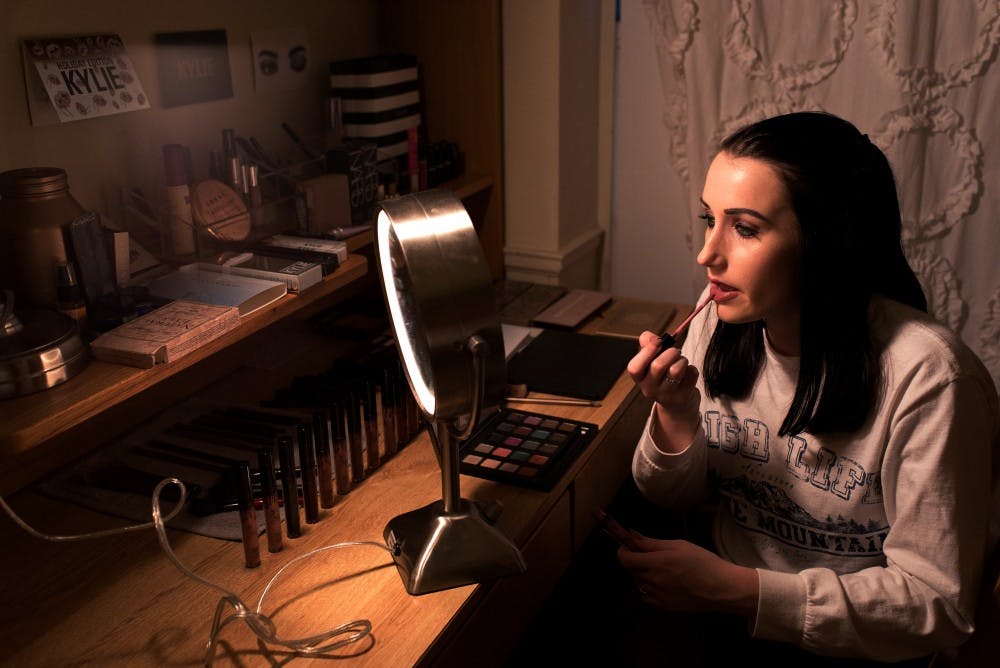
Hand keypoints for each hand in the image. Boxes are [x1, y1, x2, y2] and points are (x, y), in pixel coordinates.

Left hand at [617, 530, 758, 616]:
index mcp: (657, 563)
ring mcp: (657, 596)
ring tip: (660, 568)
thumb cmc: (704, 562)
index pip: (625, 558)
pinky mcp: (664, 606)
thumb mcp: (678, 545)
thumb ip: (651, 542)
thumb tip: (632, 536)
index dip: (623, 550)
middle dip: (633, 560)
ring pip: (638, 582)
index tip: (628, 545)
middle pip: (630, 570)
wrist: (722, 588)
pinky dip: (649, 587)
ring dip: (641, 573)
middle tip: (646, 554)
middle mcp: (653, 581)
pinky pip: (647, 595)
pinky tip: (664, 582)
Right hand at [627, 331, 700, 449]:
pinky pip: (691, 374)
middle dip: (670, 352)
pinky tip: (687, 373)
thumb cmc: (663, 377)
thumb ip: (647, 345)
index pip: (634, 368)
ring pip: (676, 370)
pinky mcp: (683, 397)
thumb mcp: (651, 362)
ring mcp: (666, 395)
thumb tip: (647, 336)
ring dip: (682, 360)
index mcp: (639, 378)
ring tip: (681, 361)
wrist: (676, 405)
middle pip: (658, 365)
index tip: (657, 342)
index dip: (646, 352)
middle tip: (675, 351)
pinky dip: (691, 368)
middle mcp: (649, 389)